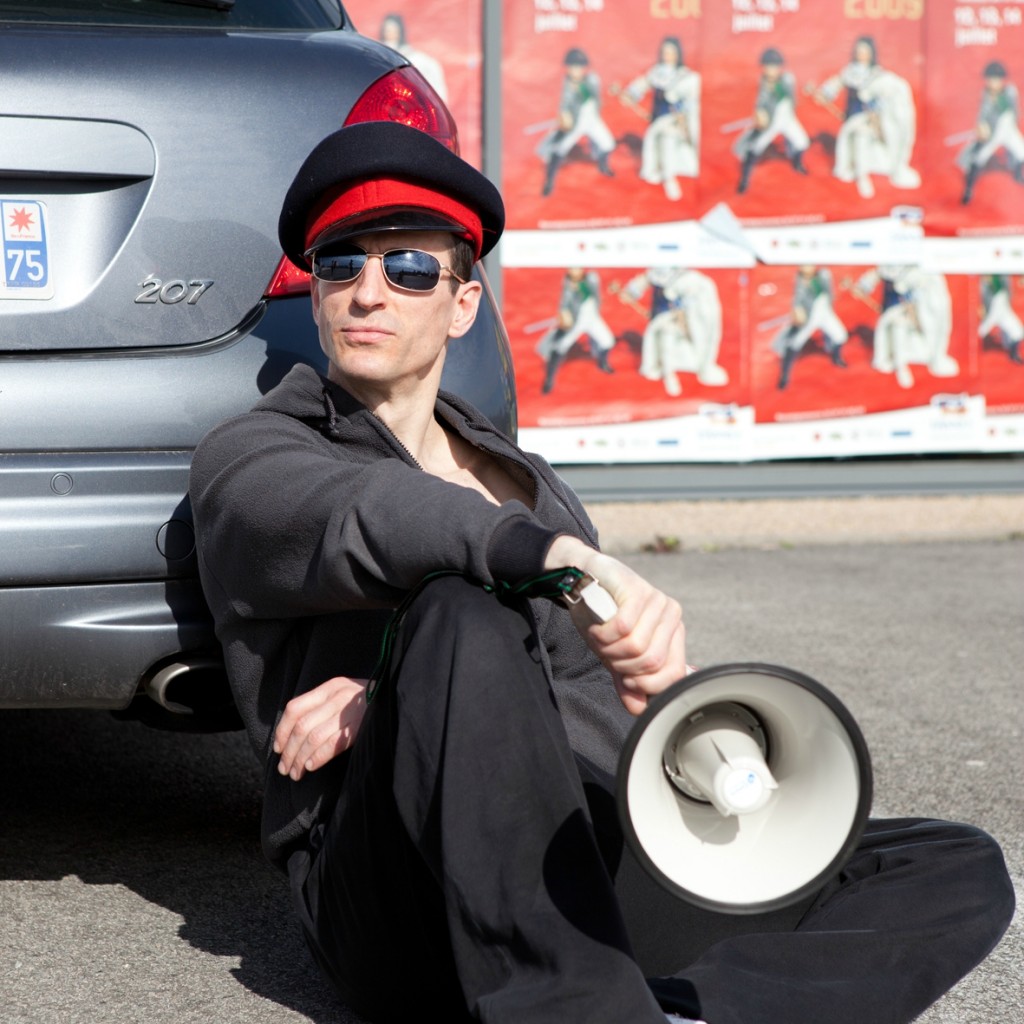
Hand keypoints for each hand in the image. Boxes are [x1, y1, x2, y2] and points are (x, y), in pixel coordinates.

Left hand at [273, 676, 367, 780]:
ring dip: (299, 759)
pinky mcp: (360, 728)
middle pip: (302, 726)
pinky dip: (317, 757)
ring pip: (313, 737)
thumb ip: (322, 706)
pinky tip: (310, 767)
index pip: (294, 708)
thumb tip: (293, 734)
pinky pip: (332, 744)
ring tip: (295, 773)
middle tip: (284, 768)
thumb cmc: (368, 702)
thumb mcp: (343, 695)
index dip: (282, 730)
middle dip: (288, 751)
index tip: (278, 748)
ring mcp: (350, 712)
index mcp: (330, 688)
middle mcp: (338, 698)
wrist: (399, 696)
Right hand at [544, 535, 686, 714]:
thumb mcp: (616, 653)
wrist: (583, 577)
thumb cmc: (603, 615)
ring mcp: (657, 601)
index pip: (673, 675)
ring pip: (635, 647)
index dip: (646, 686)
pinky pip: (621, 629)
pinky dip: (602, 634)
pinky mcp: (638, 591)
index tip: (626, 679)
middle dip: (622, 666)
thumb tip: (639, 709)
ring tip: (601, 637)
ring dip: (609, 649)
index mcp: (673, 632)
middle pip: (651, 663)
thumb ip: (628, 681)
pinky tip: (597, 626)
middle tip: (608, 653)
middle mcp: (671, 615)